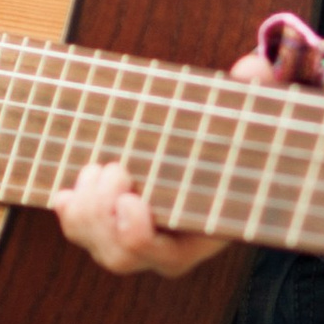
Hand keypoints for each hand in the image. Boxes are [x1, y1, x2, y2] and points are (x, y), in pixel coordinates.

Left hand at [49, 38, 275, 279]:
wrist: (217, 155)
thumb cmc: (238, 142)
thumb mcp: (255, 121)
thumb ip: (257, 96)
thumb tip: (251, 67)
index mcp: (203, 235)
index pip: (165, 257)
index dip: (137, 234)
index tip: (131, 199)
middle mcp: (165, 249)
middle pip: (119, 256)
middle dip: (103, 214)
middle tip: (116, 168)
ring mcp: (134, 242)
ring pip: (95, 243)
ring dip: (87, 207)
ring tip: (102, 167)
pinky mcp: (111, 227)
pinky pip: (80, 230)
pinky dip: (70, 211)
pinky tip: (67, 192)